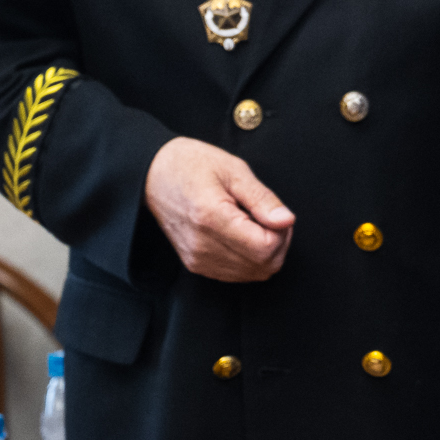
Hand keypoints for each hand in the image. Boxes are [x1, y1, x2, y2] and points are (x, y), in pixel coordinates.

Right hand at [145, 137, 294, 281]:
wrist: (153, 175)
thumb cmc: (192, 165)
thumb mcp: (233, 170)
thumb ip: (262, 199)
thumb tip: (286, 221)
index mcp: (211, 218)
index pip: (266, 248)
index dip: (282, 232)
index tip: (275, 213)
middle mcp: (202, 245)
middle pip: (263, 265)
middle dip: (278, 243)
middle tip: (270, 217)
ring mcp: (197, 259)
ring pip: (253, 274)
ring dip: (265, 253)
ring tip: (255, 223)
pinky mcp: (196, 264)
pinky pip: (238, 275)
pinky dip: (250, 259)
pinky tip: (243, 235)